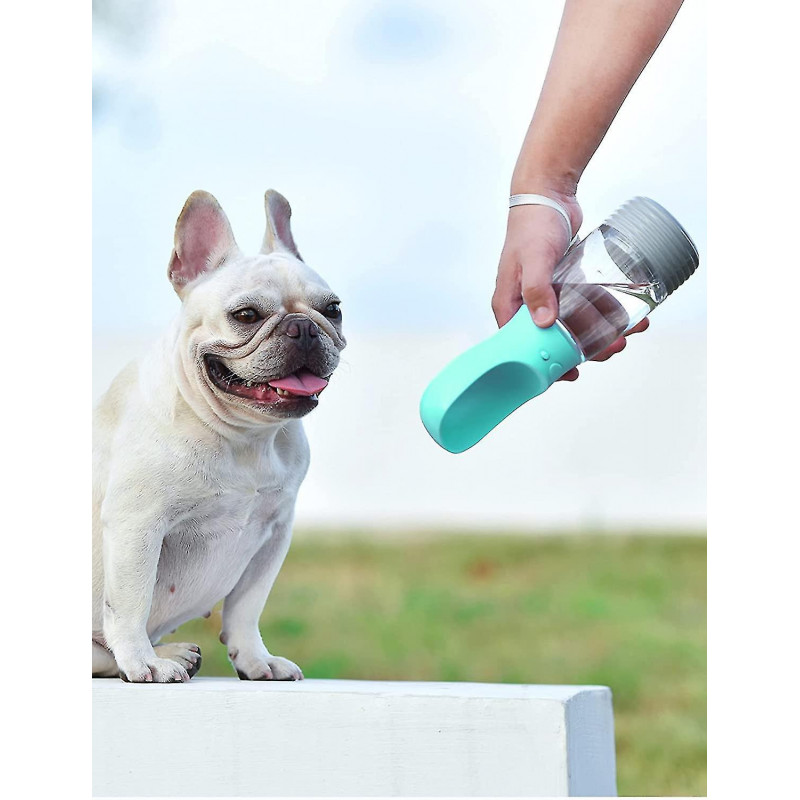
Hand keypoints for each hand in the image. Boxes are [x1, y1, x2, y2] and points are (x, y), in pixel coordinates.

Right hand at [491, 196, 647, 380]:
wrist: (547, 193)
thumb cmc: (532, 224)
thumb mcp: (533, 258)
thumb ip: (536, 289)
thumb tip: (543, 323)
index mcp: (508, 304)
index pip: (520, 345)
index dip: (544, 364)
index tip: (568, 375)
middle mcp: (526, 303)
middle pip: (553, 339)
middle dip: (585, 348)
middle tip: (612, 348)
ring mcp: (547, 294)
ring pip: (574, 324)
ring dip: (601, 331)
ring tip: (629, 331)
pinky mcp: (565, 284)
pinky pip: (586, 305)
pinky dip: (605, 311)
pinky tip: (628, 314)